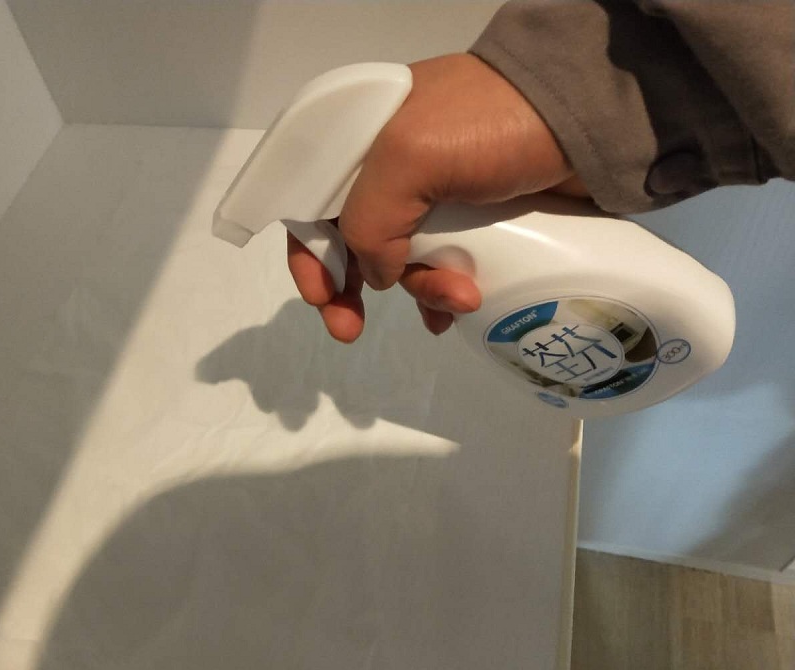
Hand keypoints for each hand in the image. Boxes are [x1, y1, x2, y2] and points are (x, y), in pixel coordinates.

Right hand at [287, 53, 588, 342]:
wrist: (586, 113)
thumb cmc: (490, 124)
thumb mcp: (410, 157)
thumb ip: (370, 220)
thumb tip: (376, 276)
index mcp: (361, 141)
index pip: (312, 203)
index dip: (309, 252)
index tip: (322, 297)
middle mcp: (391, 170)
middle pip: (352, 241)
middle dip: (351, 289)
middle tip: (349, 330)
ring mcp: (436, 197)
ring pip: (403, 263)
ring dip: (421, 291)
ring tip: (459, 300)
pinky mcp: (477, 219)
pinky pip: (444, 269)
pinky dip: (444, 295)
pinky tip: (459, 311)